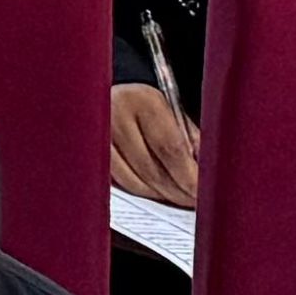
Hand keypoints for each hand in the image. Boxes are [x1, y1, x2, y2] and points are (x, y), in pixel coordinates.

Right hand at [108, 78, 200, 203]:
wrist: (112, 91)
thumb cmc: (150, 105)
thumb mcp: (174, 113)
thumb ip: (191, 142)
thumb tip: (205, 179)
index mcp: (144, 100)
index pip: (170, 148)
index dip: (188, 177)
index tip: (202, 194)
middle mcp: (116, 114)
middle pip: (151, 169)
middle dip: (177, 192)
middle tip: (193, 202)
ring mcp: (98, 134)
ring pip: (134, 181)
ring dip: (160, 194)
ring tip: (177, 196)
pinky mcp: (90, 150)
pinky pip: (120, 182)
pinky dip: (141, 190)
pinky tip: (156, 190)